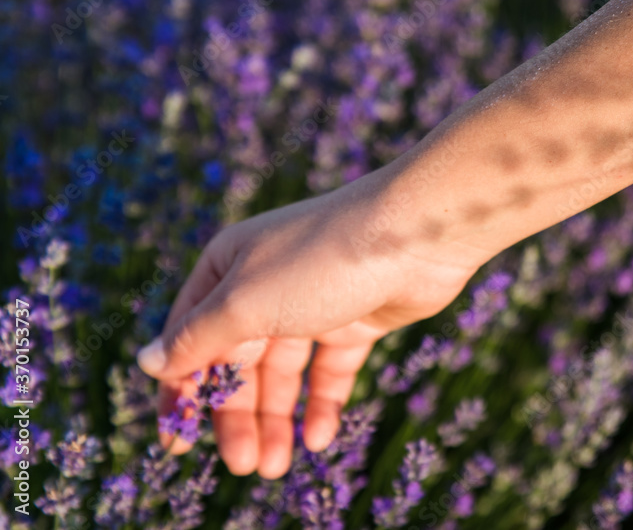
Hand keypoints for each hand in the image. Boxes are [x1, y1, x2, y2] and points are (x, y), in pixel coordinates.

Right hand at [136, 167, 480, 478]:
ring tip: (274, 467)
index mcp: (226, 269)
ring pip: (283, 373)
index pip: (190, 339)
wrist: (414, 234)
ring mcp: (311, 303)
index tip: (176, 443)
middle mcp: (264, 285)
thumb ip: (197, 339)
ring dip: (276, 420)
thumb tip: (147, 362)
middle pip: (239, 363)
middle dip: (237, 415)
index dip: (181, 392)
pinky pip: (329, 370)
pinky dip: (322, 403)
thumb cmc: (320, 259)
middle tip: (243, 465)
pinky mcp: (355, 319)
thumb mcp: (245, 303)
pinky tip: (319, 437)